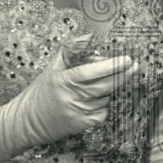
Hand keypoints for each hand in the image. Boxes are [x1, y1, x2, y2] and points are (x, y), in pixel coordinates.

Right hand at [8, 50, 136, 144]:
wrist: (27, 121)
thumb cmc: (42, 91)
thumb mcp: (53, 68)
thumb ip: (70, 50)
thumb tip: (90, 36)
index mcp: (63, 80)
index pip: (90, 72)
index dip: (110, 66)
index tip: (126, 59)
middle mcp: (71, 97)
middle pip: (104, 86)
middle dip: (122, 75)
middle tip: (134, 66)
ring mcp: (77, 112)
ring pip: (104, 99)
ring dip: (109, 91)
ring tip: (102, 86)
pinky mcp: (81, 125)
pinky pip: (102, 113)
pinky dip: (104, 106)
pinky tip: (95, 101)